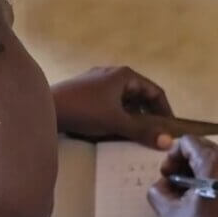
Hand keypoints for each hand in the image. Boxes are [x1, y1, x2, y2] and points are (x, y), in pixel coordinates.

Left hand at [52, 66, 174, 149]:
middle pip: (140, 95)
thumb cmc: (85, 110)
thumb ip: (142, 132)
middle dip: (150, 115)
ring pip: (125, 100)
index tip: (171, 129)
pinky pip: (111, 103)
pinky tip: (116, 130)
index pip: (155, 91)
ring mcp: (99, 82)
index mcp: (125, 75)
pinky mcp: (87, 92)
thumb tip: (168, 142)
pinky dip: (119, 115)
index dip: (165, 111)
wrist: (47, 108)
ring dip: (134, 117)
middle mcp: (114, 74)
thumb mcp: (116, 122)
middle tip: (155, 135)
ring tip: (138, 135)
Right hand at [147, 135, 217, 216]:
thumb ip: (158, 191)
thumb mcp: (169, 214)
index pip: (188, 142)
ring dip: (201, 171)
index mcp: (213, 165)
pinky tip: (211, 201)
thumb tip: (162, 184)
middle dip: (186, 162)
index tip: (167, 174)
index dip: (172, 155)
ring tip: (192, 193)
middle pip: (204, 148)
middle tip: (176, 183)